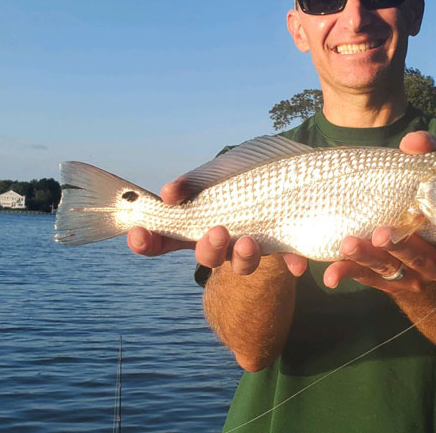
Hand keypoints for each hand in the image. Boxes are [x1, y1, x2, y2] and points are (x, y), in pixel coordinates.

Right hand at [127, 177, 306, 276]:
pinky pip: (288, 259)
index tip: (137, 235)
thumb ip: (192, 183)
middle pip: (207, 256)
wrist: (294, 174)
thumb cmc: (244, 171)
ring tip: (249, 241)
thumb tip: (169, 194)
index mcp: (199, 223)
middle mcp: (223, 241)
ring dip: (243, 257)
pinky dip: (293, 261)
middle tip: (217, 231)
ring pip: (243, 264)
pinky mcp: (285, 245)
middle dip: (209, 247)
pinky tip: (298, 264)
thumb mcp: (216, 172)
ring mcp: (253, 245)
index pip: (164, 238)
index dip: (148, 242)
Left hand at [322, 131, 435, 291]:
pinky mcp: (386, 278)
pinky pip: (366, 276)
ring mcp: (414, 273)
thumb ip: (428, 154)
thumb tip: (415, 142)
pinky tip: (330, 274)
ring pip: (393, 268)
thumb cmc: (430, 195)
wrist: (414, 231)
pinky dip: (348, 272)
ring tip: (350, 243)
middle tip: (385, 233)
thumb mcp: (435, 173)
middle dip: (406, 247)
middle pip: (428, 259)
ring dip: (370, 257)